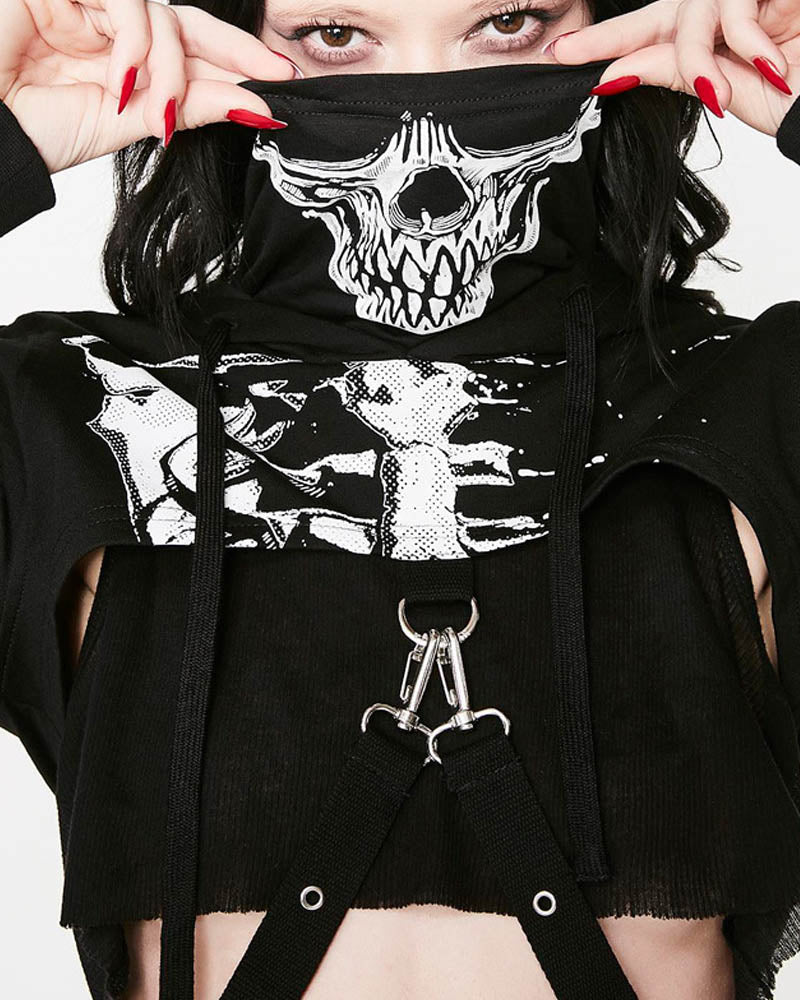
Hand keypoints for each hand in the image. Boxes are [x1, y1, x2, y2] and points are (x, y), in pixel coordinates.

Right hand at [0, 0, 295, 173]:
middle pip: (185, 23)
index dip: (234, 62)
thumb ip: (183, 107)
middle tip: (274, 77)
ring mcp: (84, 2)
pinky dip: (136, 45)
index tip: (279, 85)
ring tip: (158, 115)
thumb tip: (247, 103)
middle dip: (235, 51)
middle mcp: (107, 25)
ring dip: (172, 71)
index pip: (188, 49)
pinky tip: (124, 84)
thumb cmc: (35, 130)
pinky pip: (125, 2)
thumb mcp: (127, 125)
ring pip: (160, 16)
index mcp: (122, 57)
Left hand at [547, 0, 798, 136]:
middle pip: (662, 13)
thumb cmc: (793, 96)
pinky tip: (769, 65)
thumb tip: (614, 71)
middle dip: (614, 36)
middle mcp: (724, 11)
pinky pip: (737, 7)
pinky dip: (749, 40)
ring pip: (693, 11)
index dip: (605, 41)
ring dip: (699, 55)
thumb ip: (674, 71)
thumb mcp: (724, 89)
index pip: (649, 33)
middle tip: (569, 53)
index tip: (559, 53)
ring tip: (720, 92)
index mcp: (709, 38)